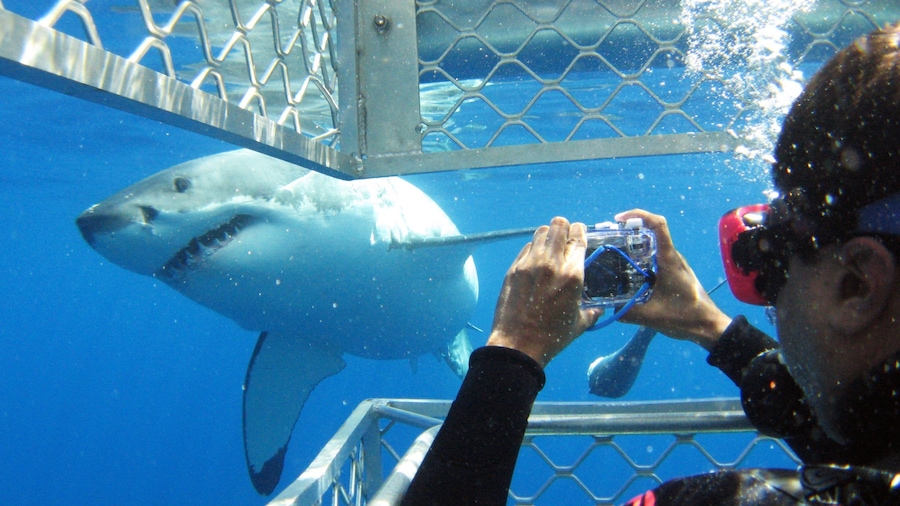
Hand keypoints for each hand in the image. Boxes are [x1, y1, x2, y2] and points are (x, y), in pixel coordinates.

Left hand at [487, 217, 602, 366]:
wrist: (518, 344)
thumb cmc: (552, 337)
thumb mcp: (579, 324)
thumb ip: (592, 312)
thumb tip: (598, 309)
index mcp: (573, 275)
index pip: (578, 237)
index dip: (580, 231)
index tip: (580, 233)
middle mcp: (551, 264)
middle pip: (558, 225)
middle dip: (564, 227)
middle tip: (564, 236)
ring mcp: (530, 264)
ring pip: (541, 232)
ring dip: (548, 235)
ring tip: (550, 245)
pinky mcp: (514, 269)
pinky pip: (526, 248)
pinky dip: (534, 249)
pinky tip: (536, 260)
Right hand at [614, 209, 732, 349]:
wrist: (710, 327)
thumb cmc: (685, 317)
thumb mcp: (651, 317)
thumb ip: (626, 312)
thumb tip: (607, 308)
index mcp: (669, 260)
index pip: (657, 224)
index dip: (638, 215)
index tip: (619, 220)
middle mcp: (672, 258)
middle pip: (651, 232)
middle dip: (629, 231)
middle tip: (609, 239)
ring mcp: (674, 264)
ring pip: (653, 246)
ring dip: (634, 245)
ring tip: (614, 254)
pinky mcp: (674, 273)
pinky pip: (655, 258)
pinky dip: (640, 259)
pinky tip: (628, 272)